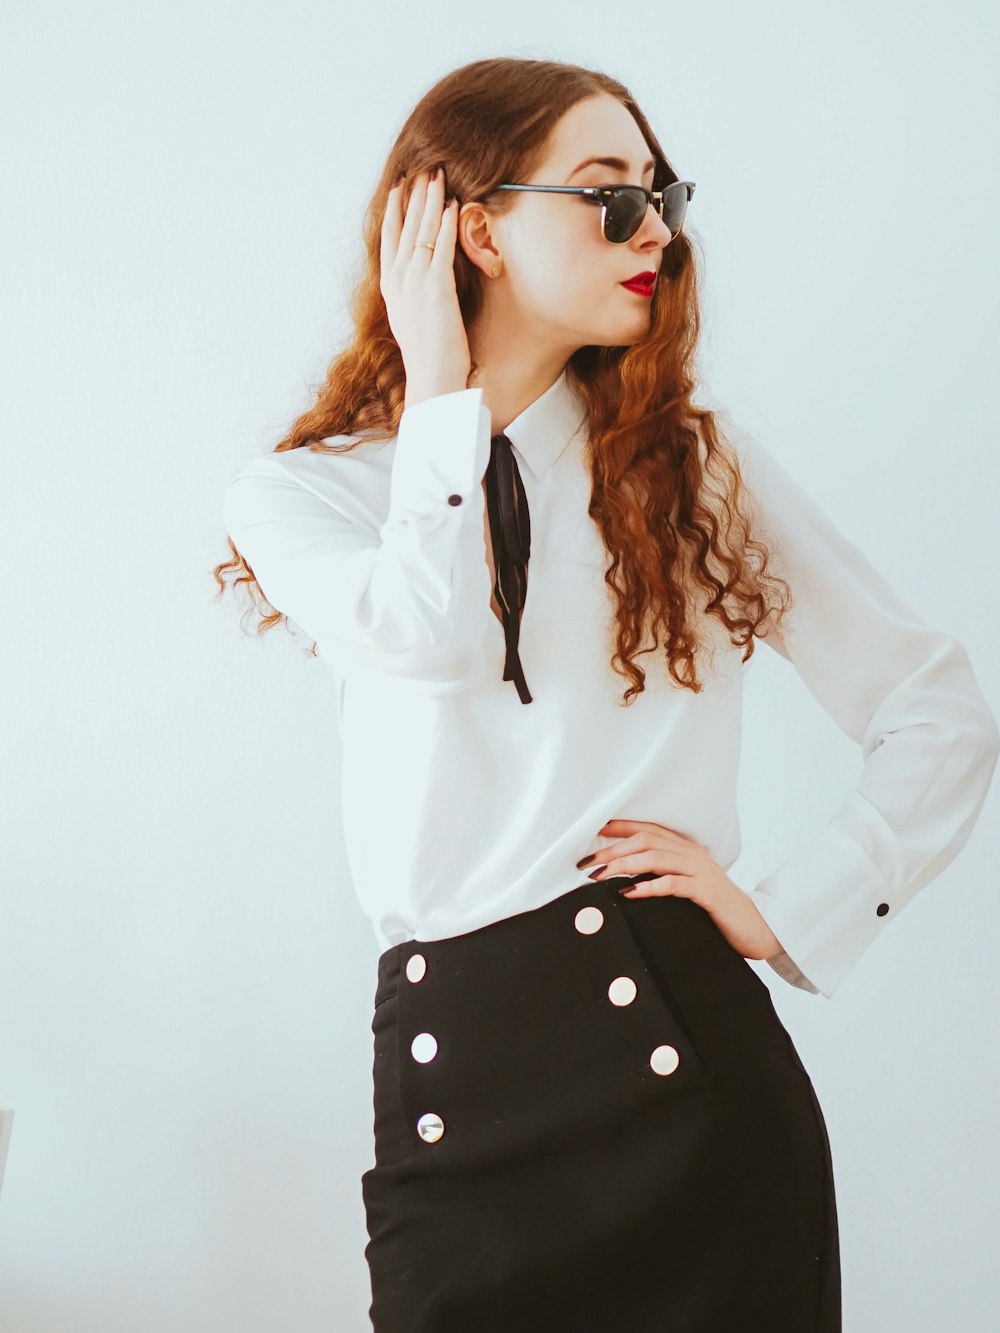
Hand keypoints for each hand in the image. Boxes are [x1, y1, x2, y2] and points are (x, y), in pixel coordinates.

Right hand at [380, 166, 471, 405]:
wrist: (432, 377)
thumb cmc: (427, 356)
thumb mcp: (412, 319)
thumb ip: (413, 296)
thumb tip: (421, 285)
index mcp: (390, 288)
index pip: (389, 239)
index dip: (395, 211)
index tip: (399, 188)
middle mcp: (399, 281)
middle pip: (405, 228)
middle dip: (414, 196)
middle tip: (423, 169)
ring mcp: (415, 283)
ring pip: (422, 232)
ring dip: (430, 201)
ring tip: (437, 176)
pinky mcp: (436, 288)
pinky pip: (442, 247)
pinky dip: (446, 224)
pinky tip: (451, 206)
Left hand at [580, 818, 783, 961]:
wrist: (755, 927)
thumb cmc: (715, 910)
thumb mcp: (687, 887)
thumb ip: (663, 877)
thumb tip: (623, 881)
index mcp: (686, 850)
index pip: (648, 829)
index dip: (619, 828)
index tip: (591, 833)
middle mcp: (692, 855)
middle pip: (645, 841)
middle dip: (612, 850)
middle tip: (587, 864)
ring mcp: (701, 871)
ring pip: (656, 858)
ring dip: (624, 865)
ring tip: (601, 877)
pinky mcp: (708, 892)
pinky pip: (674, 884)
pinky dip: (649, 886)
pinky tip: (629, 893)